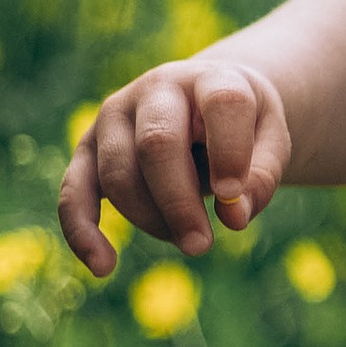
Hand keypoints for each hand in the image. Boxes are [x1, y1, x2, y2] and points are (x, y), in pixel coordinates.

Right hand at [58, 53, 291, 277]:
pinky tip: (103, 266)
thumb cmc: (244, 128)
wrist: (205, 104)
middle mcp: (156, 90)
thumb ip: (262, 177)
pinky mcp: (89, 149)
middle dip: (179, 202)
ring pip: (119, 173)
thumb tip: (233, 218)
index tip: (234, 197)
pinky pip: (74, 190)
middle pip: (157, 144)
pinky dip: (81, 230)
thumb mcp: (271, 142)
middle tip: (202, 245)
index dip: (230, 152)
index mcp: (211, 80)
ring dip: (152, 219)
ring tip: (190, 240)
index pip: (222, 104)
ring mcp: (115, 117)